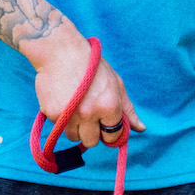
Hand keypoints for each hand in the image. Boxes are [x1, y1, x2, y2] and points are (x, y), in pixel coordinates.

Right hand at [29, 33, 138, 155]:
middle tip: (88, 115)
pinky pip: (59, 128)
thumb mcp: (115, 84)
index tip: (104, 124)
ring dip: (75, 128)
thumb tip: (141, 128)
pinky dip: (62, 120)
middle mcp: (90, 113)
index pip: (113, 136)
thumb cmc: (91, 66)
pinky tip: (64, 102)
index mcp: (110, 106)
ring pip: (74, 138)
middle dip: (91, 131)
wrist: (60, 52)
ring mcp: (70, 115)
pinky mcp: (52, 114)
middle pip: (92, 142)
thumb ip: (128, 109)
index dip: (109, 131)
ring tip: (75, 108)